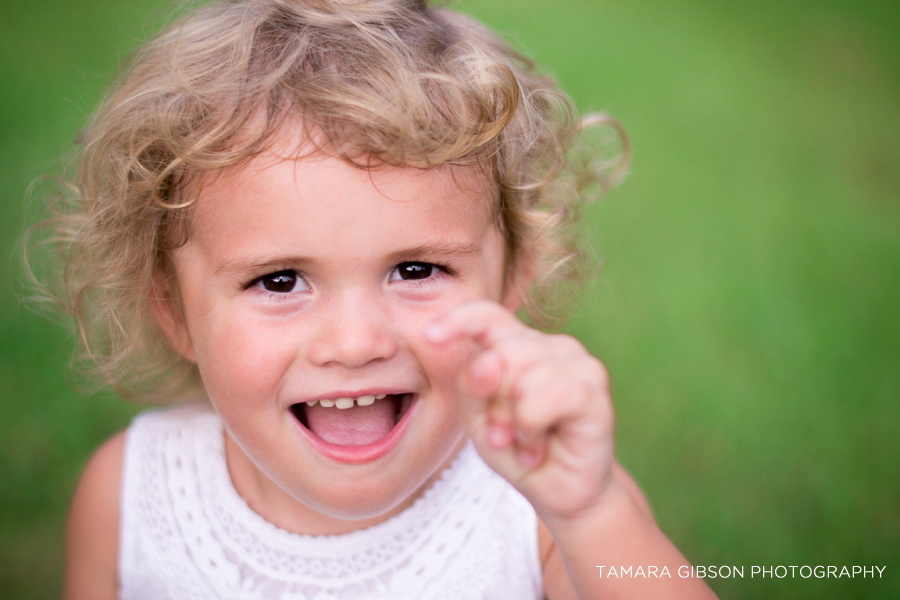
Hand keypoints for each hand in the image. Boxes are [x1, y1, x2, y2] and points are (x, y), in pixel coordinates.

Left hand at [425, 300, 615, 521]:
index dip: (458, 319)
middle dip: (492, 403)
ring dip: (513, 423)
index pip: (487, 315)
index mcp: (517, 345)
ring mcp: (578, 362)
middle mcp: (550, 345)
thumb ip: (472, 387)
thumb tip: (489, 360)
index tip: (429, 336)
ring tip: (526, 442)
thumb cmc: (517, 450)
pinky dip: (531, 430)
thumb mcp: (477, 420)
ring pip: (521, 377)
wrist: (560, 493)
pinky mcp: (594, 388)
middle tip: (502, 434)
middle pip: (502, 353)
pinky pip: (542, 398)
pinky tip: (539, 447)